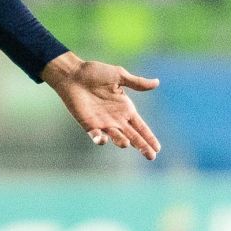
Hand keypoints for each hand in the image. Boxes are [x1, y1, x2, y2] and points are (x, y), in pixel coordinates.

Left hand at [40, 51, 161, 159]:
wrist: (73, 75)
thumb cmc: (95, 73)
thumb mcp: (119, 76)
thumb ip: (137, 82)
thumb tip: (157, 82)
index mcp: (125, 108)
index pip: (140, 126)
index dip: (149, 137)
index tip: (157, 148)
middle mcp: (116, 119)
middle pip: (132, 136)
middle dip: (142, 146)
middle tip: (151, 157)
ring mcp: (102, 123)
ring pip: (115, 137)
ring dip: (121, 141)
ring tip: (127, 144)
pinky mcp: (88, 124)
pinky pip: (95, 135)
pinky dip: (99, 139)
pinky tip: (103, 139)